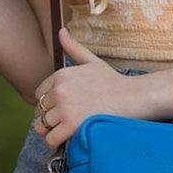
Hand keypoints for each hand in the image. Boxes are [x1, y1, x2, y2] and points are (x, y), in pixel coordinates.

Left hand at [33, 29, 145, 147]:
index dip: (48, 105)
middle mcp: (60, 90)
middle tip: (65, 123)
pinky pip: (51, 139)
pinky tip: (67, 139)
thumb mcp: (92, 62)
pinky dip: (56, 142)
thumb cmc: (114, 82)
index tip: (62, 110)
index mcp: (61, 75)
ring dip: (50, 132)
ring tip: (64, 132)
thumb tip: (61, 30)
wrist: (133, 97)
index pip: (39, 95)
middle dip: (49, 119)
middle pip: (39, 112)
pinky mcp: (72, 124)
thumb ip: (73, 48)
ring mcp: (65, 107)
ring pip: (41, 126)